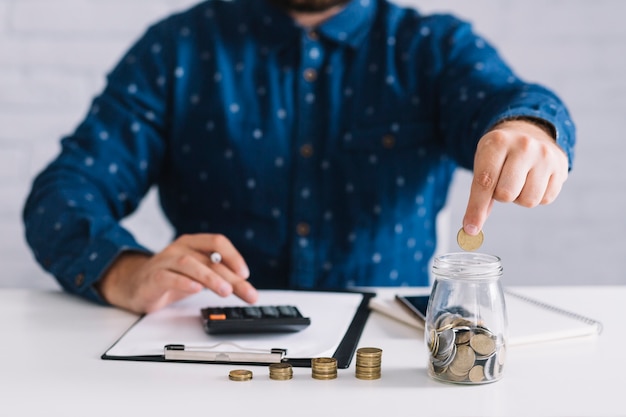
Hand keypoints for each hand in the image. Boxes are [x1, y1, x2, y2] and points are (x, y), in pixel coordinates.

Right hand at [96, 234, 257, 313]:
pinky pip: (167, 277)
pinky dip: (183, 282)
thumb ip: (220, 278)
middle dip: (231, 277)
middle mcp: (179, 248)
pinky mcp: (153, 277)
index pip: (217, 242)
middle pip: (209, 259)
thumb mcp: (198, 275)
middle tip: (247, 292)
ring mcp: (165, 261)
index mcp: (193, 243)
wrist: (134, 285)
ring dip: (210, 277)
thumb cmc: (171, 277)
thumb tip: (246, 287)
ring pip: (189, 264)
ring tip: (225, 291)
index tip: (246, 274)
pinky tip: (195, 289)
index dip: (234, 256)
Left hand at [462, 119, 568, 234]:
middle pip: (506, 194)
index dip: (477, 208)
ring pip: (528, 201)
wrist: (528, 133)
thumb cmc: (499, 155)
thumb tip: (471, 229)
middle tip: (503, 182)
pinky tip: (534, 180)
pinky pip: (546, 199)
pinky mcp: (561, 166)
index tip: (470, 228)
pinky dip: (537, 196)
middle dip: (501, 196)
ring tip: (520, 180)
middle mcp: (523, 145)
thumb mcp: (483, 164)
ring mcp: (545, 155)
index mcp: (498, 142)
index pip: (485, 182)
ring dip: (520, 197)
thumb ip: (479, 195)